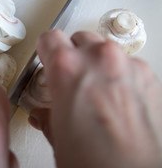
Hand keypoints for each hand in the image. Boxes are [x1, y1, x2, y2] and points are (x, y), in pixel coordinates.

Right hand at [28, 30, 161, 167]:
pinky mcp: (150, 77)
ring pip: (106, 49)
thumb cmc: (96, 161)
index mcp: (68, 68)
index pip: (49, 37)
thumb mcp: (57, 135)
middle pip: (80, 38)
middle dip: (74, 55)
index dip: (46, 50)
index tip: (47, 58)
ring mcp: (128, 65)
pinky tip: (117, 100)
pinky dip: (121, 75)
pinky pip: (129, 64)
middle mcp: (99, 59)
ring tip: (97, 91)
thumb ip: (47, 115)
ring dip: (98, 64)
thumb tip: (44, 114)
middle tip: (72, 78)